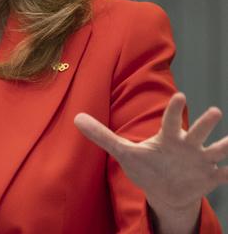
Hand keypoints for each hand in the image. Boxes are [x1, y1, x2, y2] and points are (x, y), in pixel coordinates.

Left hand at [75, 93, 226, 223]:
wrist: (166, 192)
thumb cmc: (146, 166)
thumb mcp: (123, 152)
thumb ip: (101, 135)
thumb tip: (76, 118)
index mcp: (167, 137)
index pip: (170, 121)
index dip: (174, 110)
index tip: (180, 96)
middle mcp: (187, 146)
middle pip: (197, 132)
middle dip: (205, 123)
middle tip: (213, 111)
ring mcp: (199, 162)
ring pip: (215, 151)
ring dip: (223, 145)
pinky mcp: (208, 179)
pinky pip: (221, 175)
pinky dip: (226, 174)